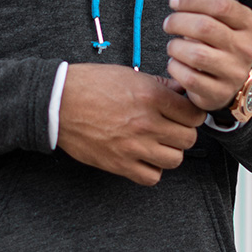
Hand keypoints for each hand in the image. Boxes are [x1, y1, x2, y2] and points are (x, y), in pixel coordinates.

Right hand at [57, 64, 205, 185]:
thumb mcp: (129, 74)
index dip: (192, 113)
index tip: (185, 114)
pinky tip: (144, 157)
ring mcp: (134, 147)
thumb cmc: (90, 85)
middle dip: (183, 132)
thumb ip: (159, 85)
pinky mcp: (120, 164)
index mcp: (151, 96)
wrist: (58, 103)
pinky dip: (152, 170)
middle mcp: (146, 123)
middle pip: (188, 138)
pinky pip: (152, 177)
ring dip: (169, 152)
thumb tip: (180, 93)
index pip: (193, 114)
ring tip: (157, 143)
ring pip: (175, 160)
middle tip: (171, 127)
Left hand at [162, 0, 251, 111]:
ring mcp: (234, 73)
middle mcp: (245, 48)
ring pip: (196, 55)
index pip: (221, 4)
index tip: (174, 1)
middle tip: (168, 23)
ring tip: (172, 45)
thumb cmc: (220, 41)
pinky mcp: (219, 94)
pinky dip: (175, 68)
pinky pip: (189, 78)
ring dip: (175, 46)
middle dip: (178, 21)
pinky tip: (175, 63)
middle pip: (205, 27)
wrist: (234, 83)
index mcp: (248, 24)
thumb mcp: (217, 17)